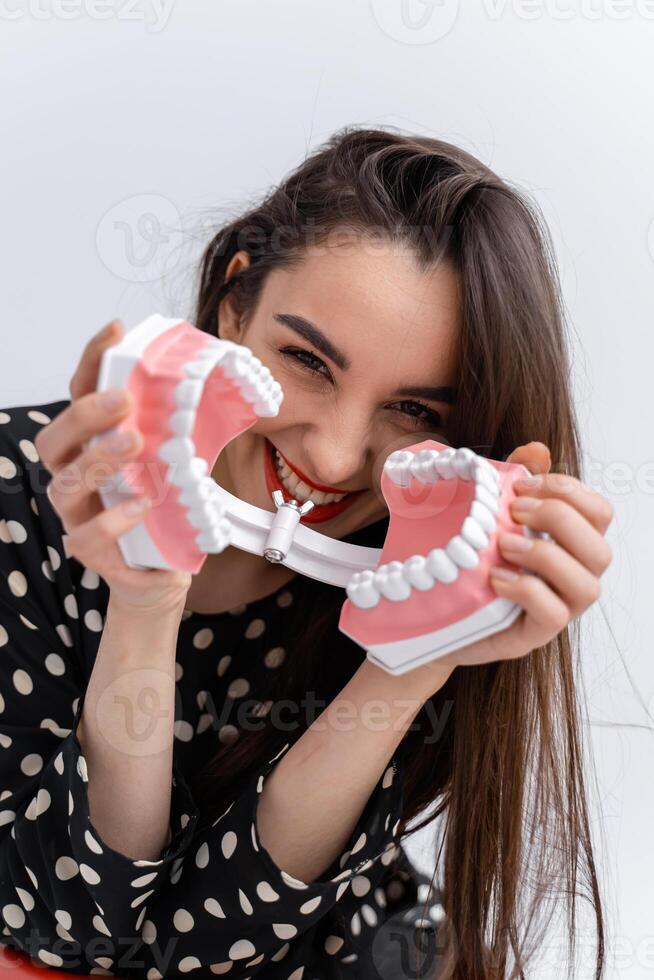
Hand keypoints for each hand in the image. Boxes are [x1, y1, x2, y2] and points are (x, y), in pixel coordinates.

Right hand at [34, 320, 191, 612]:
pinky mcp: (93, 552)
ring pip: (63, 485)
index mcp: (95, 444)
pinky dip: (114, 519)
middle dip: (85, 415)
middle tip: (124, 400)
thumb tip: (248, 381)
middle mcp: (77, 476)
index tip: (119, 331)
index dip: (94, 360)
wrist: (164, 569)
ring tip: (135, 443)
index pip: (81, 394)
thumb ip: (200, 419)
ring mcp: (80, 515)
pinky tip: (144, 503)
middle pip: (54, 439)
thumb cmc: (169, 506)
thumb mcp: (186, 455)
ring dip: (97, 461)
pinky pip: (86, 537)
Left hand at [432, 441, 613, 671]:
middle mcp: (575, 576)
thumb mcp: (490, 514)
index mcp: (571, 544)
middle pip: (600, 548)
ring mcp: (560, 608)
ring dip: (546, 556)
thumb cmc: (472, 559)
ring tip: (503, 544)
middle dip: (558, 520)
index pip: (599, 512)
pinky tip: (495, 577)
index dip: (568, 491)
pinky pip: (553, 615)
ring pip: (588, 586)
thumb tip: (536, 449)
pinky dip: (526, 590)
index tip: (521, 485)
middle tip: (514, 510)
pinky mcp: (536, 634)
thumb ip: (517, 482)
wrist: (436, 612)